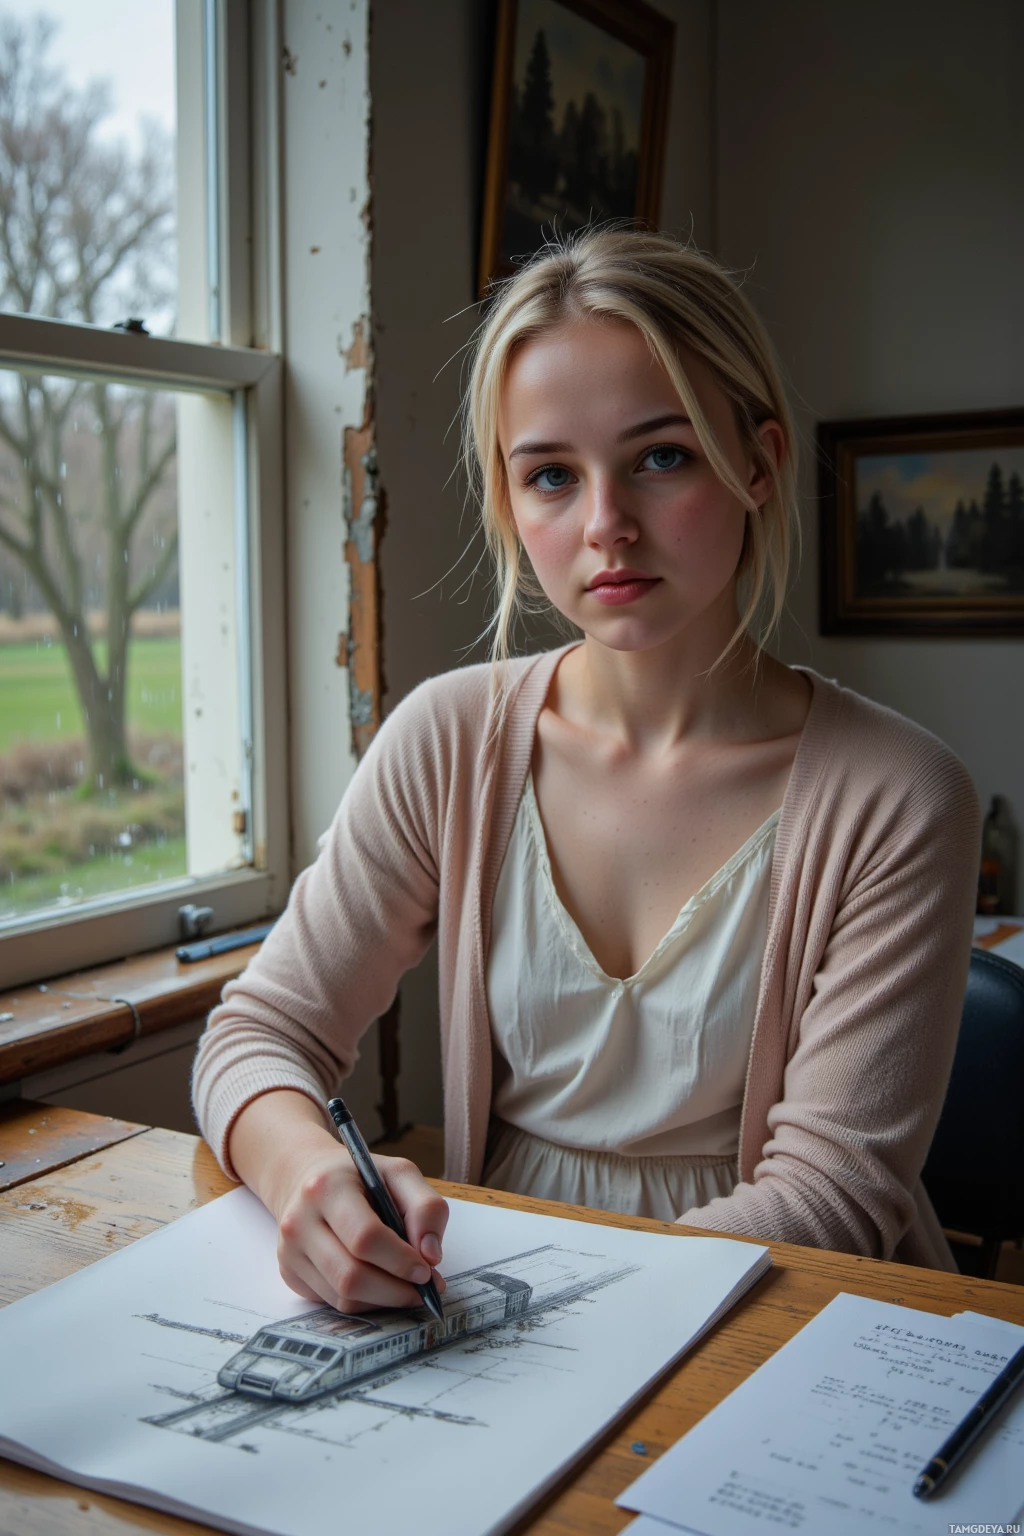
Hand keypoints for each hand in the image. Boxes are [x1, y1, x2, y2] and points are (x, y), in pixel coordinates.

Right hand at [228, 1090, 447, 1311]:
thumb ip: (425, 1207)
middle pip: (351, 1276)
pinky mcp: (290, 1274)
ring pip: (343, 1296)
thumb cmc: (358, 1178)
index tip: (427, 1270)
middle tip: (423, 1288)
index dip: (401, 1260)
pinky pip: (334, 1303)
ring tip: (407, 1288)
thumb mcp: (398, 1174)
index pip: (365, 1237)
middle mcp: (299, 1222)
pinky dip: (366, 1301)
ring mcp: (290, 1252)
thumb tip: (431, 1256)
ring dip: (384, 1299)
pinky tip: (381, 1285)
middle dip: (396, 1290)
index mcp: (326, 1188)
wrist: (306, 1179)